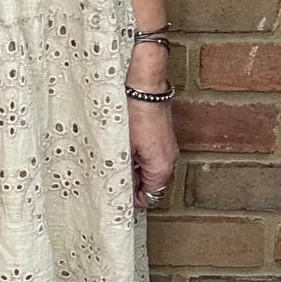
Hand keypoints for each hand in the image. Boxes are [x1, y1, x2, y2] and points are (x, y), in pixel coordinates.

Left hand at [125, 40, 176, 208]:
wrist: (144, 84)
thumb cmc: (132, 112)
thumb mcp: (121, 148)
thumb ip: (122, 173)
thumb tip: (121, 189)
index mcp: (162, 166)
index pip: (150, 196)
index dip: (131, 197)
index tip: (115, 193)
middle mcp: (169, 157)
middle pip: (150, 182)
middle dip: (131, 181)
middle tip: (111, 173)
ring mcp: (167, 144)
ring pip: (149, 166)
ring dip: (132, 165)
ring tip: (114, 156)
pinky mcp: (162, 133)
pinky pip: (150, 152)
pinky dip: (136, 152)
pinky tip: (122, 142)